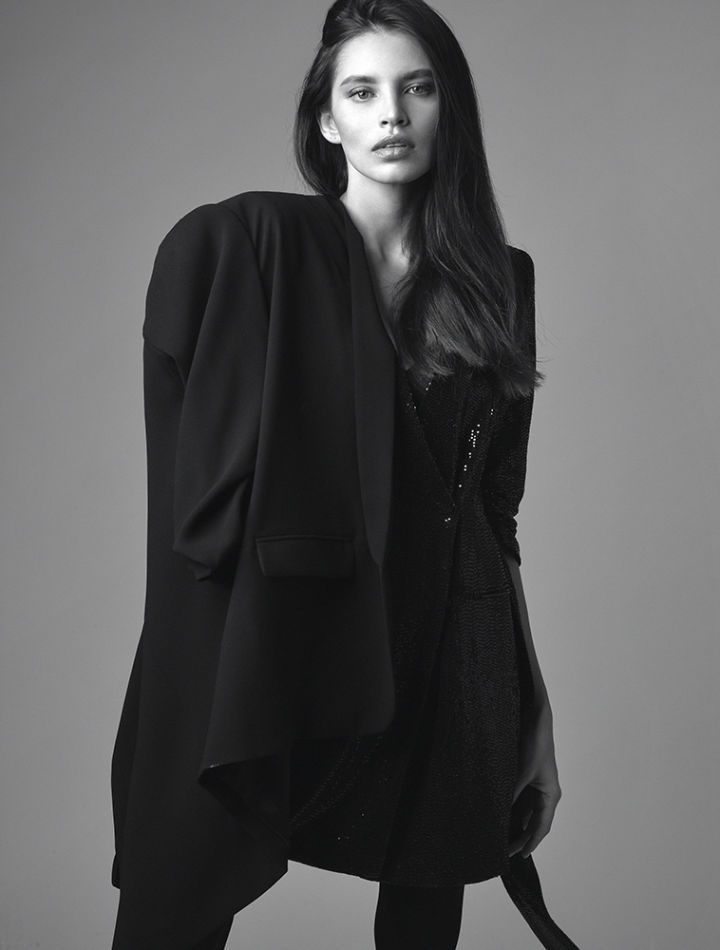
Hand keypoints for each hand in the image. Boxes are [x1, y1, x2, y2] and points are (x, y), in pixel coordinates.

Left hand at [508, 707, 561, 858]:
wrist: (535, 719)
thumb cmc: (535, 743)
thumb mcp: (520, 772)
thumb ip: (510, 794)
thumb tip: (497, 814)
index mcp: (550, 795)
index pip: (541, 827)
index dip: (530, 843)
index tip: (520, 856)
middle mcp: (545, 793)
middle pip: (533, 822)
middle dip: (520, 837)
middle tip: (504, 852)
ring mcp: (536, 786)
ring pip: (524, 812)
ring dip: (513, 823)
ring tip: (498, 837)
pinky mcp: (526, 778)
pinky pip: (518, 799)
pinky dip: (509, 808)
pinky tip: (498, 815)